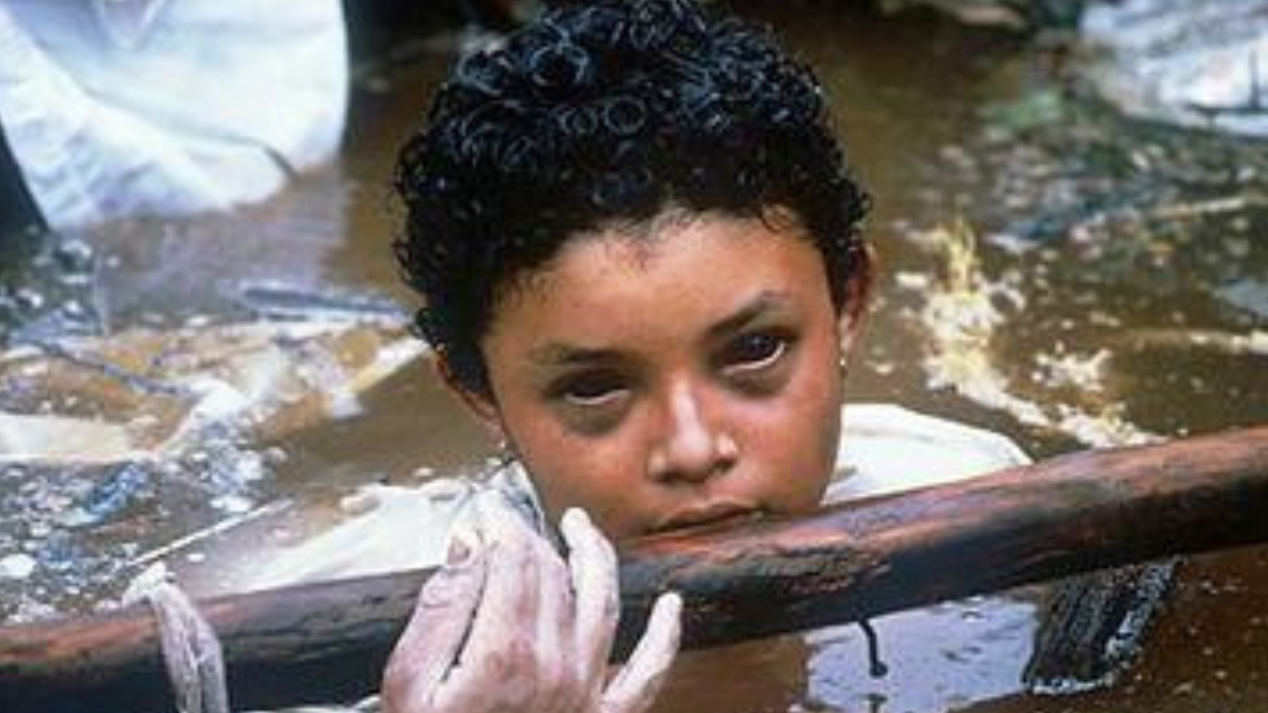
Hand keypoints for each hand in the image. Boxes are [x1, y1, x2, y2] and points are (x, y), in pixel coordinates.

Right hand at [382, 492, 681, 712]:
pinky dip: (665, 638)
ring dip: (595, 555)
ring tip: (581, 526)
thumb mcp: (407, 683)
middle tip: (509, 519)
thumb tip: (471, 544)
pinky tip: (672, 605)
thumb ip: (440, 609)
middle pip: (551, 574)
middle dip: (530, 535)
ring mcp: (586, 693)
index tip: (483, 509)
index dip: (499, 523)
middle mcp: (555, 665)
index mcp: (504, 652)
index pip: (513, 558)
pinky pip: (648, 675)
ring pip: (602, 602)